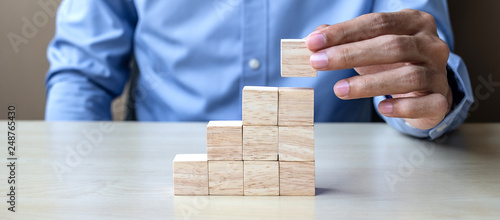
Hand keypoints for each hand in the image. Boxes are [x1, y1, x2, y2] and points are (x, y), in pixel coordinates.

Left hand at [306, 9, 452, 129]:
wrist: (428, 90)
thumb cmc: (395, 63)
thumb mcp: (370, 45)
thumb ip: (345, 39)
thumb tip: (314, 39)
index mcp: (414, 22)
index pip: (377, 22)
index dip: (344, 32)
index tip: (313, 42)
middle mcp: (431, 45)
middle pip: (392, 46)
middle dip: (350, 55)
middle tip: (319, 63)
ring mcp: (438, 73)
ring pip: (408, 76)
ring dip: (369, 84)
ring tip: (339, 89)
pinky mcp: (441, 100)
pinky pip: (425, 103)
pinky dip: (402, 107)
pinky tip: (382, 108)